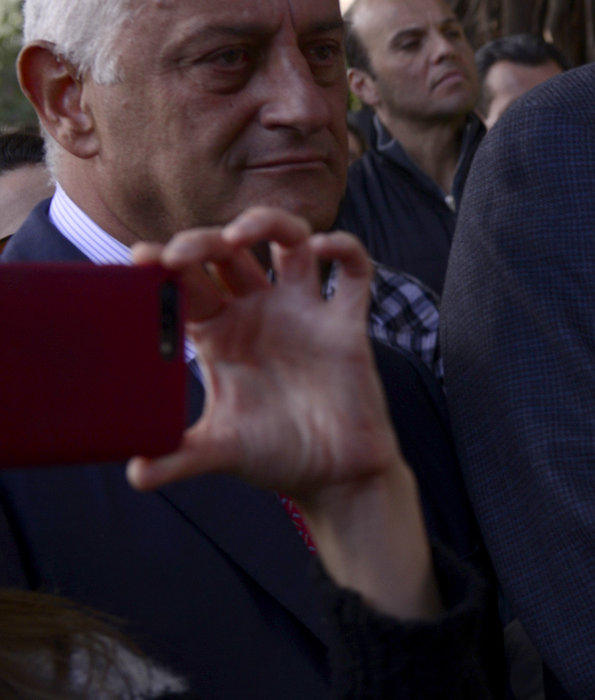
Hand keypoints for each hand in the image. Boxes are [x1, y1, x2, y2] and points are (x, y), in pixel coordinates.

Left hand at [127, 208, 438, 619]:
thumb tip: (135, 474)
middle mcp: (260, 313)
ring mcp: (305, 313)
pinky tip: (323, 248)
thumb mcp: (220, 451)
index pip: (188, 284)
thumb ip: (179, 457)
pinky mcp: (346, 323)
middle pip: (230, 253)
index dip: (165, 265)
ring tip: (242, 234)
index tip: (142, 259)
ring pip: (289, 242)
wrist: (336, 476)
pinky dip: (344, 249)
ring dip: (267, 224)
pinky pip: (354, 271)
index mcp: (221, 335)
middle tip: (183, 253)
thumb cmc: (277, 456)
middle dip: (204, 241)